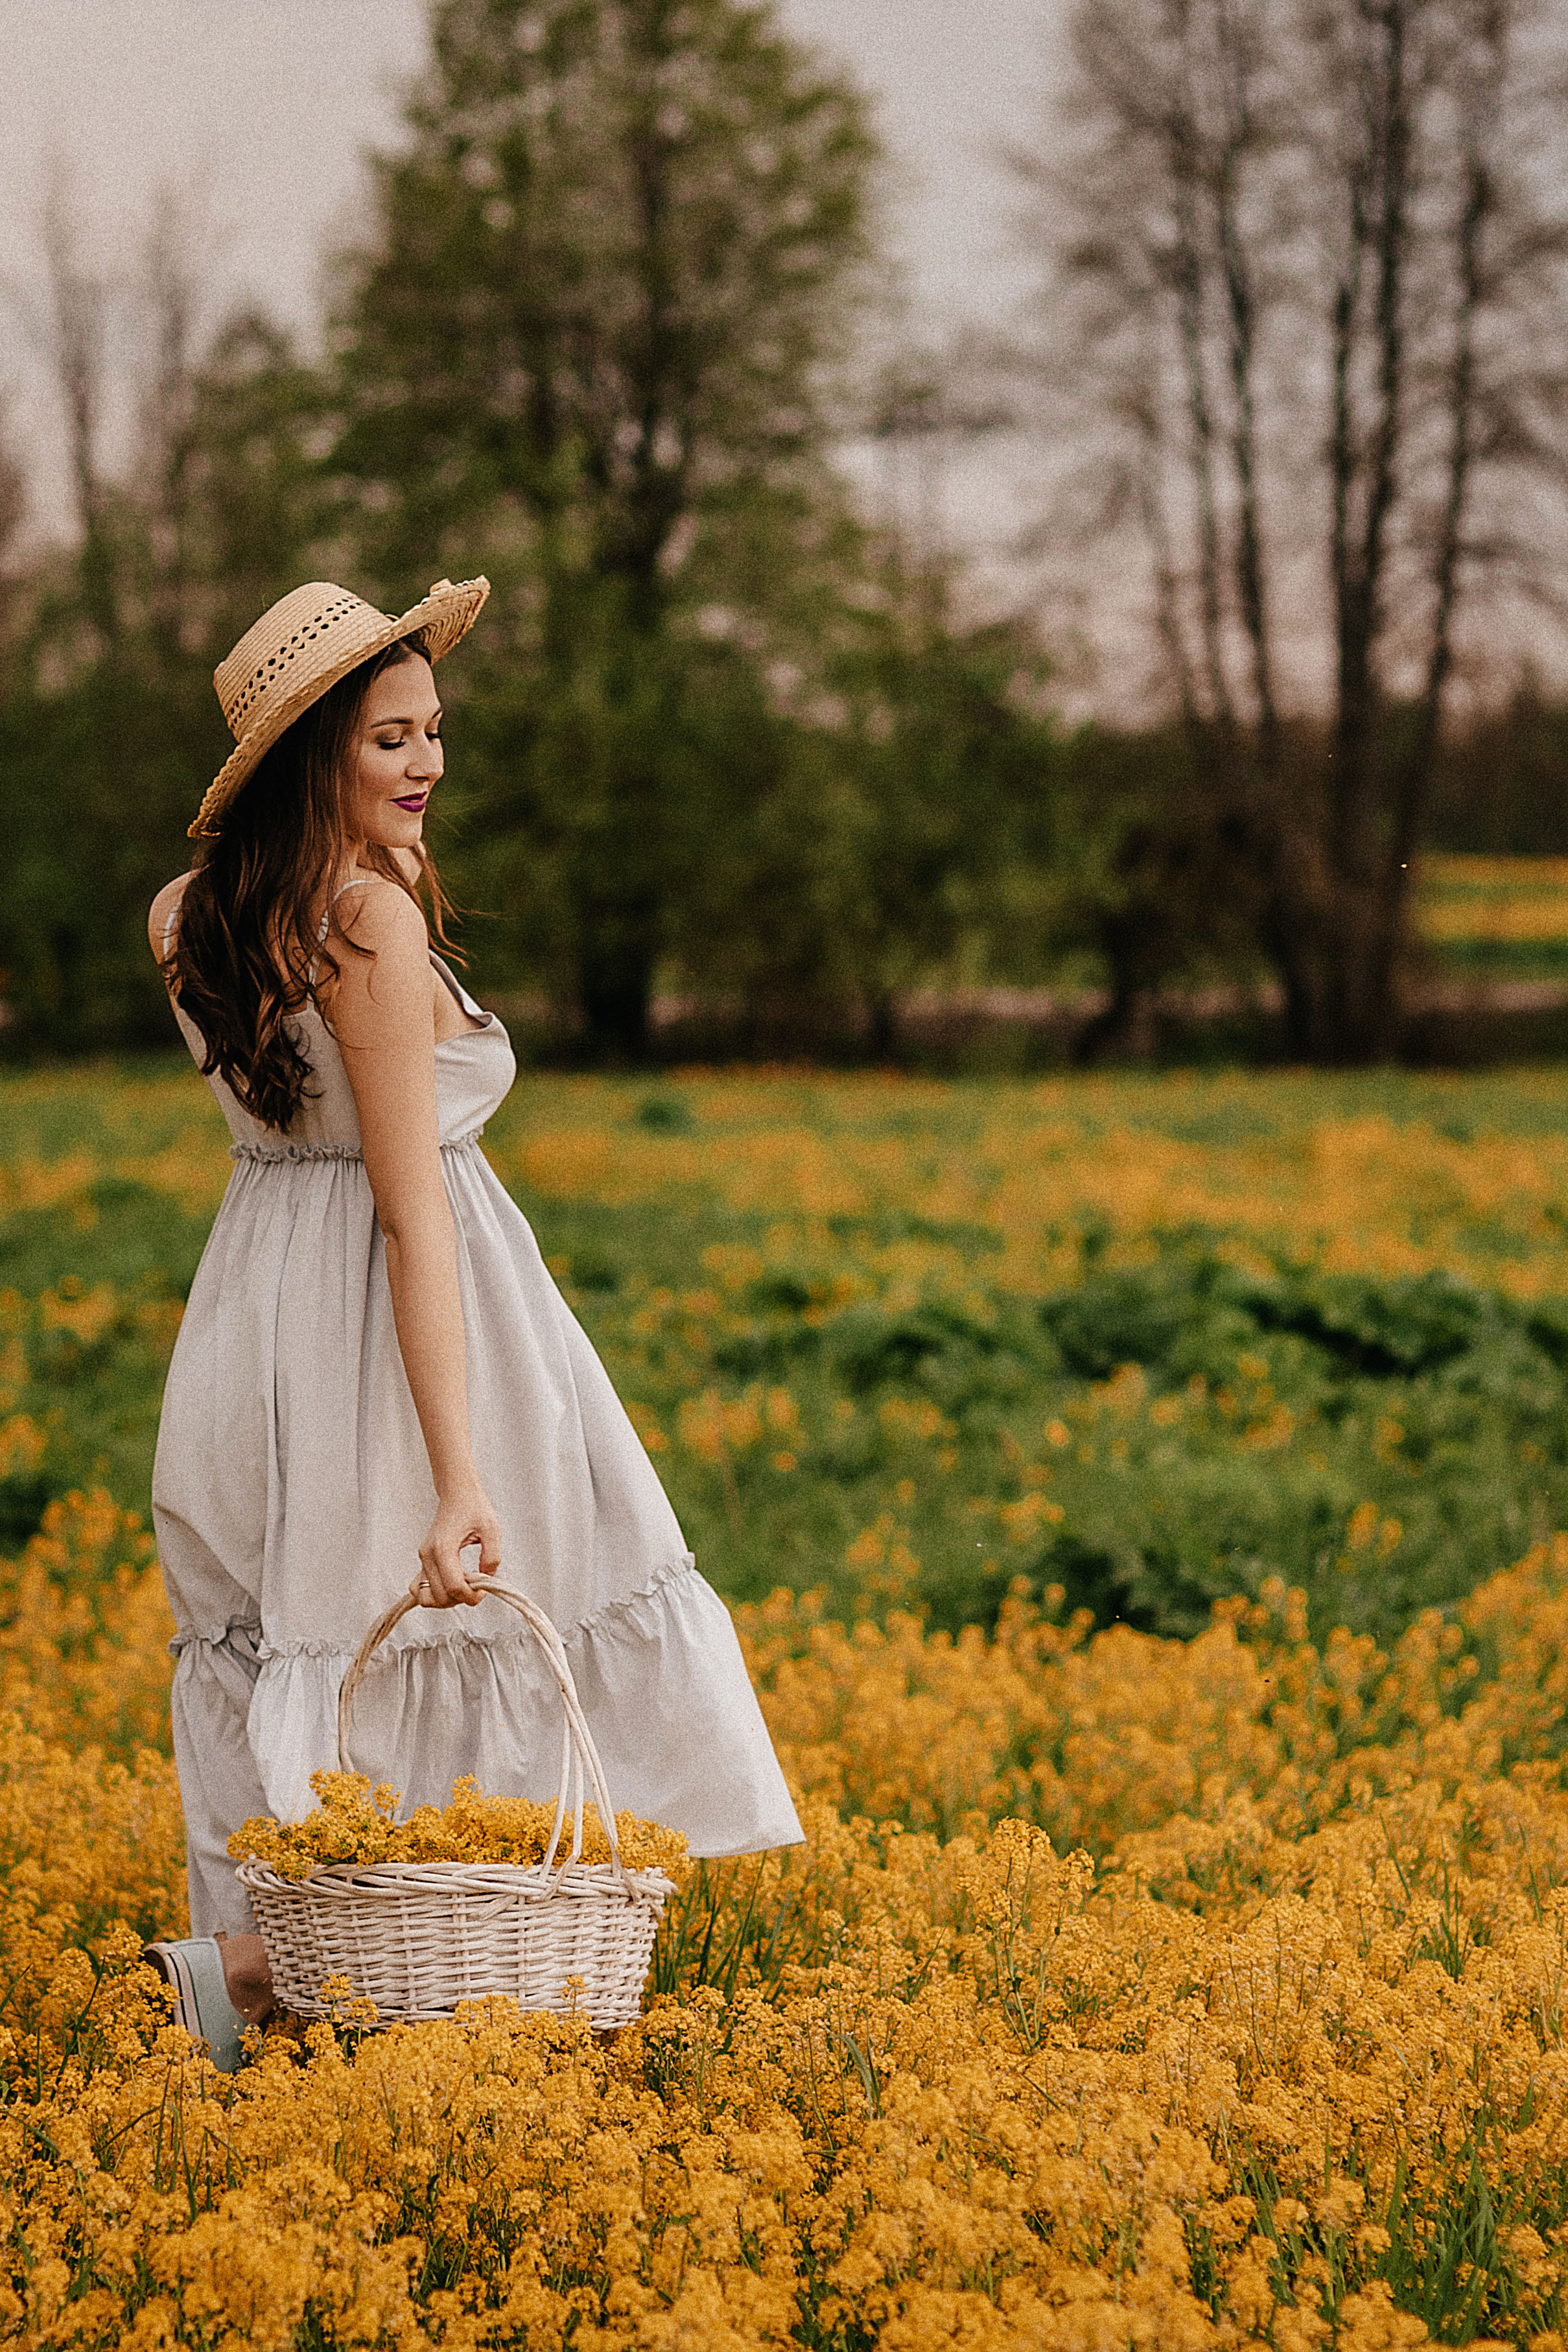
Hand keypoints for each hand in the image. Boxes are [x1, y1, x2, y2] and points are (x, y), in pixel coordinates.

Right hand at [412, 1483, 501, 1606]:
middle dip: (461, 1599)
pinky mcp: (423, 1560)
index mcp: (443, 1548)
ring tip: (463, 1587)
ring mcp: (423, 1559)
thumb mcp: (492, 1529)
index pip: (454, 1587)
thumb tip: (486, 1579)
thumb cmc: (474, 1508)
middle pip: (439, 1597)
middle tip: (476, 1586)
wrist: (457, 1494)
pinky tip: (450, 1585)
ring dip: (446, 1600)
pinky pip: (418, 1588)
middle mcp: (428, 1555)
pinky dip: (433, 1594)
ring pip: (426, 1597)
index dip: (471, 1596)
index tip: (484, 1589)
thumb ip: (492, 1556)